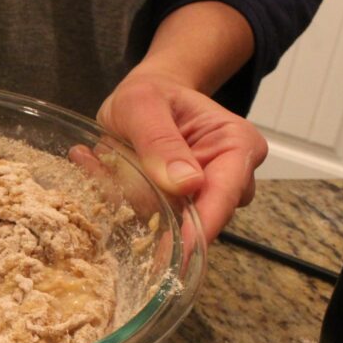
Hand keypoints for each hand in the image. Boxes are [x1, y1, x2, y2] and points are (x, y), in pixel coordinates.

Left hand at [98, 69, 267, 242]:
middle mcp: (231, 173)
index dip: (204, 224)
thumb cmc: (149, 94)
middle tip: (120, 191)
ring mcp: (206, 193)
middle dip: (163, 213)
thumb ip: (160, 140)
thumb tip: (186, 184)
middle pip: (205, 215)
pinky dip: (127, 203)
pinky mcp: (181, 205)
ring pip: (177, 221)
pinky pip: (155, 217)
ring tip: (107, 171)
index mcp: (237, 143)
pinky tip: (105, 175)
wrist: (144, 96)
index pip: (226, 193)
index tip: (181, 249)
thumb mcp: (142, 105)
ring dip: (139, 205)